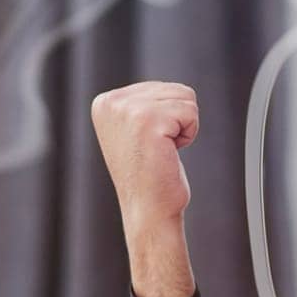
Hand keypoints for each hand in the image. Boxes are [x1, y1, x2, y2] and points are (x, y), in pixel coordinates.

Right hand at [90, 81, 199, 296]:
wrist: (148, 209)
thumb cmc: (149, 175)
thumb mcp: (134, 130)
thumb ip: (143, 104)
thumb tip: (163, 90)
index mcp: (105, 102)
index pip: (162, 87)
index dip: (168, 117)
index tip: (149, 142)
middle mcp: (111, 102)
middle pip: (176, 89)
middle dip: (178, 121)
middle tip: (158, 149)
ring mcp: (127, 110)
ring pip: (186, 98)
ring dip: (183, 128)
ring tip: (162, 151)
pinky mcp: (148, 121)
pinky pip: (191, 113)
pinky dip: (188, 135)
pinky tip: (168, 153)